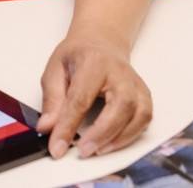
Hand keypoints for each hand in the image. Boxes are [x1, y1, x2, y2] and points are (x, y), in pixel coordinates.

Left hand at [37, 33, 152, 159]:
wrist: (101, 42)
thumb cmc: (79, 55)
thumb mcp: (55, 69)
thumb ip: (52, 99)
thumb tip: (47, 127)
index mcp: (93, 63)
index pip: (80, 98)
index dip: (67, 126)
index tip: (56, 146)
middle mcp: (120, 73)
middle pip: (119, 107)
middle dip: (101, 134)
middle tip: (82, 151)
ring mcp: (136, 85)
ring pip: (137, 116)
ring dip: (118, 138)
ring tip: (95, 150)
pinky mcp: (144, 96)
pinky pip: (144, 120)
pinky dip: (130, 136)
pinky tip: (111, 143)